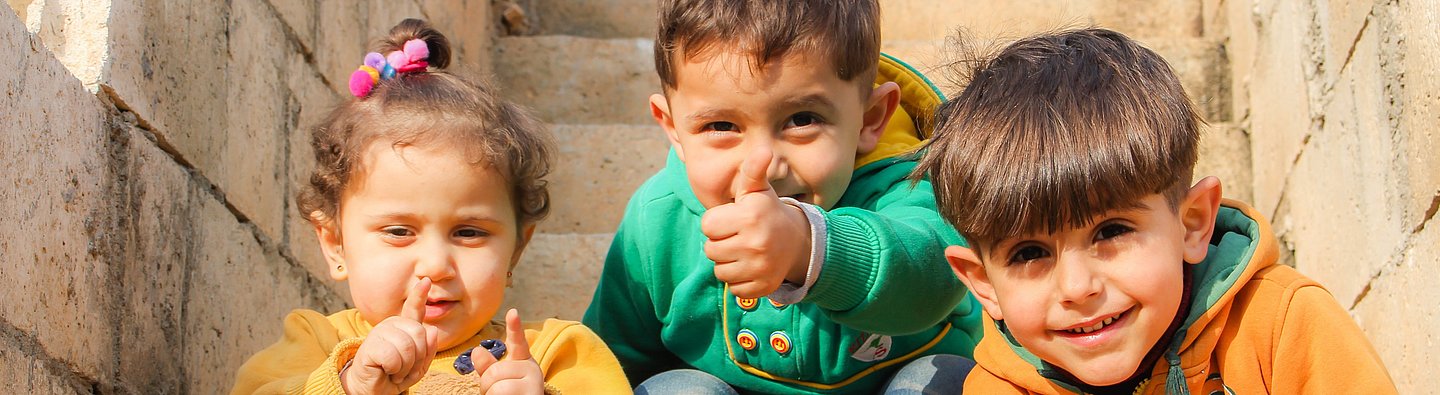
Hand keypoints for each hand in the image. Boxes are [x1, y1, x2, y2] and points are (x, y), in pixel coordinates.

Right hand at [342, 278, 438, 394]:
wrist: (374, 389)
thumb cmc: (395, 374)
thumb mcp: (418, 365)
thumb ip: (428, 348)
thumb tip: (432, 330)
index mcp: (404, 327)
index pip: (414, 309)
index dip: (420, 295)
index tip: (426, 281)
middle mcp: (391, 325)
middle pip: (420, 333)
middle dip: (418, 358)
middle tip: (405, 368)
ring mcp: (379, 332)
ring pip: (408, 346)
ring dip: (406, 366)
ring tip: (395, 370)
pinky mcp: (370, 345)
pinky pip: (394, 357)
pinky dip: (395, 370)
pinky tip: (386, 370)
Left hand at [473, 309, 543, 393]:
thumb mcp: (499, 380)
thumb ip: (488, 366)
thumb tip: (477, 350)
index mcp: (523, 362)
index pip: (518, 342)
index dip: (514, 327)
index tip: (513, 311)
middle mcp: (532, 370)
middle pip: (494, 371)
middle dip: (487, 386)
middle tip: (497, 394)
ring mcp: (533, 384)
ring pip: (496, 386)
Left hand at [700, 147, 811, 297]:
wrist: (798, 242)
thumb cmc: (768, 212)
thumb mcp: (758, 190)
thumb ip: (752, 170)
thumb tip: (763, 150)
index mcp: (749, 217)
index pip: (707, 225)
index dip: (717, 222)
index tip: (732, 220)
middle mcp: (755, 243)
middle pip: (710, 250)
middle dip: (720, 243)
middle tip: (739, 237)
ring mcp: (760, 267)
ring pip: (720, 272)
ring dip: (728, 264)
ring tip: (744, 252)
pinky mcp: (763, 287)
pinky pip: (734, 289)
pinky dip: (740, 281)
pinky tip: (751, 267)